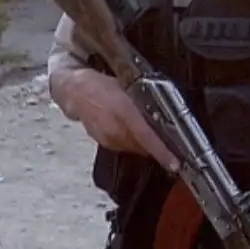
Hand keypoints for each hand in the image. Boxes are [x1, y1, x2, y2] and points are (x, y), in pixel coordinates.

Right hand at [55, 69, 178, 172]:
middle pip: (145, 146)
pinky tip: (128, 128)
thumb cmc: (102, 85)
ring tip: (143, 127)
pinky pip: (126, 146)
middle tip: (167, 137)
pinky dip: (132, 141)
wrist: (74, 92)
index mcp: (123, 110)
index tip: (175, 164)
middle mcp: (115, 129)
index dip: (162, 152)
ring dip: (144, 143)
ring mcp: (108, 138)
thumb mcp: (127, 85)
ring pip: (136, 148)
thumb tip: (166, 115)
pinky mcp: (104, 143)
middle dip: (157, 145)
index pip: (146, 136)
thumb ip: (145, 101)